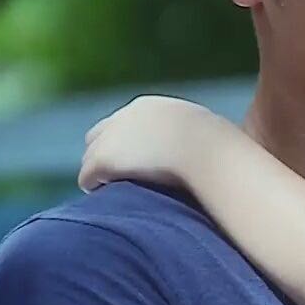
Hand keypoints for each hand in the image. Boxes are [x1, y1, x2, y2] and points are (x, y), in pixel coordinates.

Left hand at [78, 95, 239, 192]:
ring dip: (99, 174)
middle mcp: (124, 116)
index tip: (135, 162)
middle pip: (97, 136)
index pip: (123, 122)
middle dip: (105, 155)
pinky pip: (86, 177)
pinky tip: (109, 197)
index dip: (126, 144)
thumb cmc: (217, 148)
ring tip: (115, 193)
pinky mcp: (102, 158)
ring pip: (89, 158)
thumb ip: (197, 136)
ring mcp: (111, 137)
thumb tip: (217, 148)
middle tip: (118, 179)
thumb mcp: (207, 132)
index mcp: (149, 108)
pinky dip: (95, 187)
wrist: (205, 151)